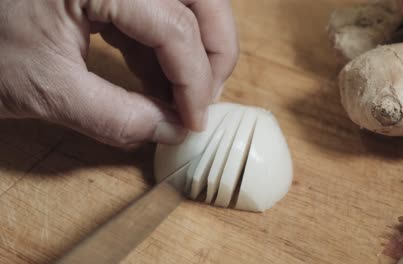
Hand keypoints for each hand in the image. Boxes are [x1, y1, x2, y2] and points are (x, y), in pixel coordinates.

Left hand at [0, 0, 238, 146]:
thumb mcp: (45, 90)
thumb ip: (115, 117)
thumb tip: (171, 131)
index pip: (176, 27)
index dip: (194, 81)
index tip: (194, 124)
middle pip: (201, 0)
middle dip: (214, 53)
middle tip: (206, 99)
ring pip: (187, 4)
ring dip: (193, 51)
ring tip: (180, 97)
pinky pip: (158, 11)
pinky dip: (164, 47)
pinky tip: (156, 80)